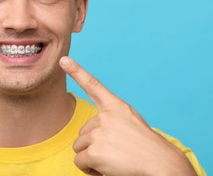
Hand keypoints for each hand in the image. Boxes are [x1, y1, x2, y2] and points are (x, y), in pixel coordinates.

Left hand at [59, 56, 196, 175]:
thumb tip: (91, 133)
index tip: (64, 60)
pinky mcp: (94, 151)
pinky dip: (89, 169)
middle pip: (83, 132)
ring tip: (113, 160)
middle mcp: (105, 116)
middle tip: (115, 152)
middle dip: (93, 145)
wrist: (161, 165)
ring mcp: (99, 132)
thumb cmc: (146, 147)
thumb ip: (111, 121)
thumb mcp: (131, 123)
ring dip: (91, 157)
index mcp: (116, 107)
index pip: (93, 85)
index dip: (77, 71)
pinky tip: (106, 168)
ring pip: (79, 147)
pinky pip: (79, 161)